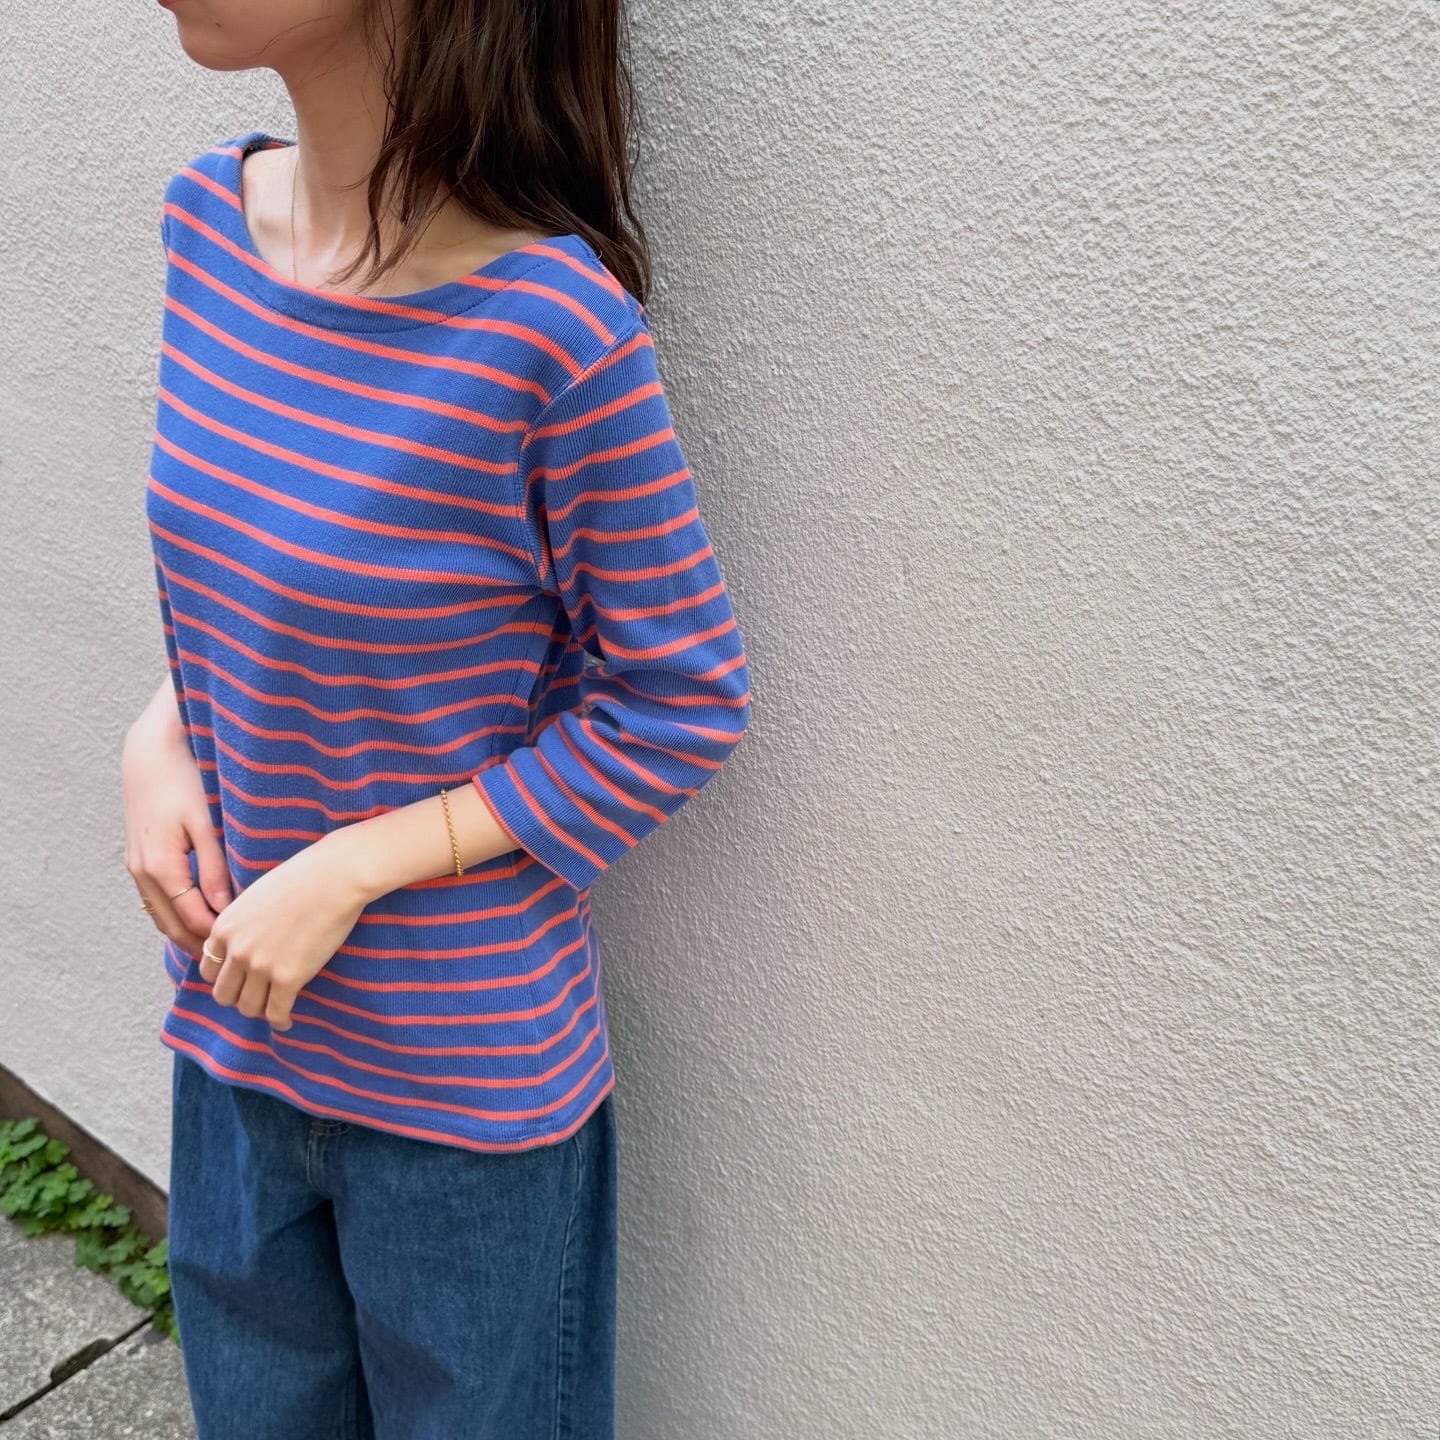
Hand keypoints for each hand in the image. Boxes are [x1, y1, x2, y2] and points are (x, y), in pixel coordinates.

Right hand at [123, 701, 232, 957]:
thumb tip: (225, 907)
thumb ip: (215, 869)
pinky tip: (200, 917)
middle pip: (172, 925)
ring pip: (161, 915)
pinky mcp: (138, 858)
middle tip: (232, 960)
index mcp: (161, 868)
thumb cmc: (185, 781)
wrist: (151, 751)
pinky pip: (156, 899)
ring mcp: (136, 867)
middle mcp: (143, 873)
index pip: (191, 919)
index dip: (217, 937)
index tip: (245, 947)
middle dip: (200, 944)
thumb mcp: (206, 825)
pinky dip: (176, 914)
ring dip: (185, 932)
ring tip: (218, 946)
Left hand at [199, 837, 369, 1032]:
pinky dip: (280, 1021)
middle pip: (223, 994)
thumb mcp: (257, 895)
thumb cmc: (303, 877)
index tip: (240, 980)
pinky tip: (287, 1020)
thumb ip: (244, 921)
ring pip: (247, 1007)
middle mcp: (236, 950)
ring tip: (274, 1007)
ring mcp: (260, 966)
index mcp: (224, 928)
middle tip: (257, 995)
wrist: (334, 878)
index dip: (225, 977)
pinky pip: (276, 1013)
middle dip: (238, 997)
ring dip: (260, 1010)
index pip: (208, 968)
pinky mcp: (288, 978)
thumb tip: (250, 938)